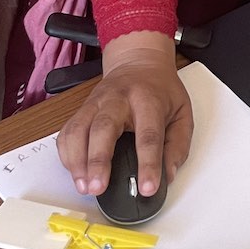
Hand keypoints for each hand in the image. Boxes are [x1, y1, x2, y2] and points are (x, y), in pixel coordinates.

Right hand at [57, 31, 192, 197]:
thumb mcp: (182, 112)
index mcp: (148, 99)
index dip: (148, 164)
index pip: (148, 134)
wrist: (139, 60)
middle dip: (98, 161)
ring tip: (85, 187)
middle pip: (103, 128)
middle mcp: (118, 99)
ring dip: (78, 162)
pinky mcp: (81, 109)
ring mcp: (96, 103)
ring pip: (78, 130)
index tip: (147, 188)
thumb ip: (178, 145)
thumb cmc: (160, 89)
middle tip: (99, 188)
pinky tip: (76, 173)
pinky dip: (67, 156)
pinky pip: (67, 133)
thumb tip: (169, 175)